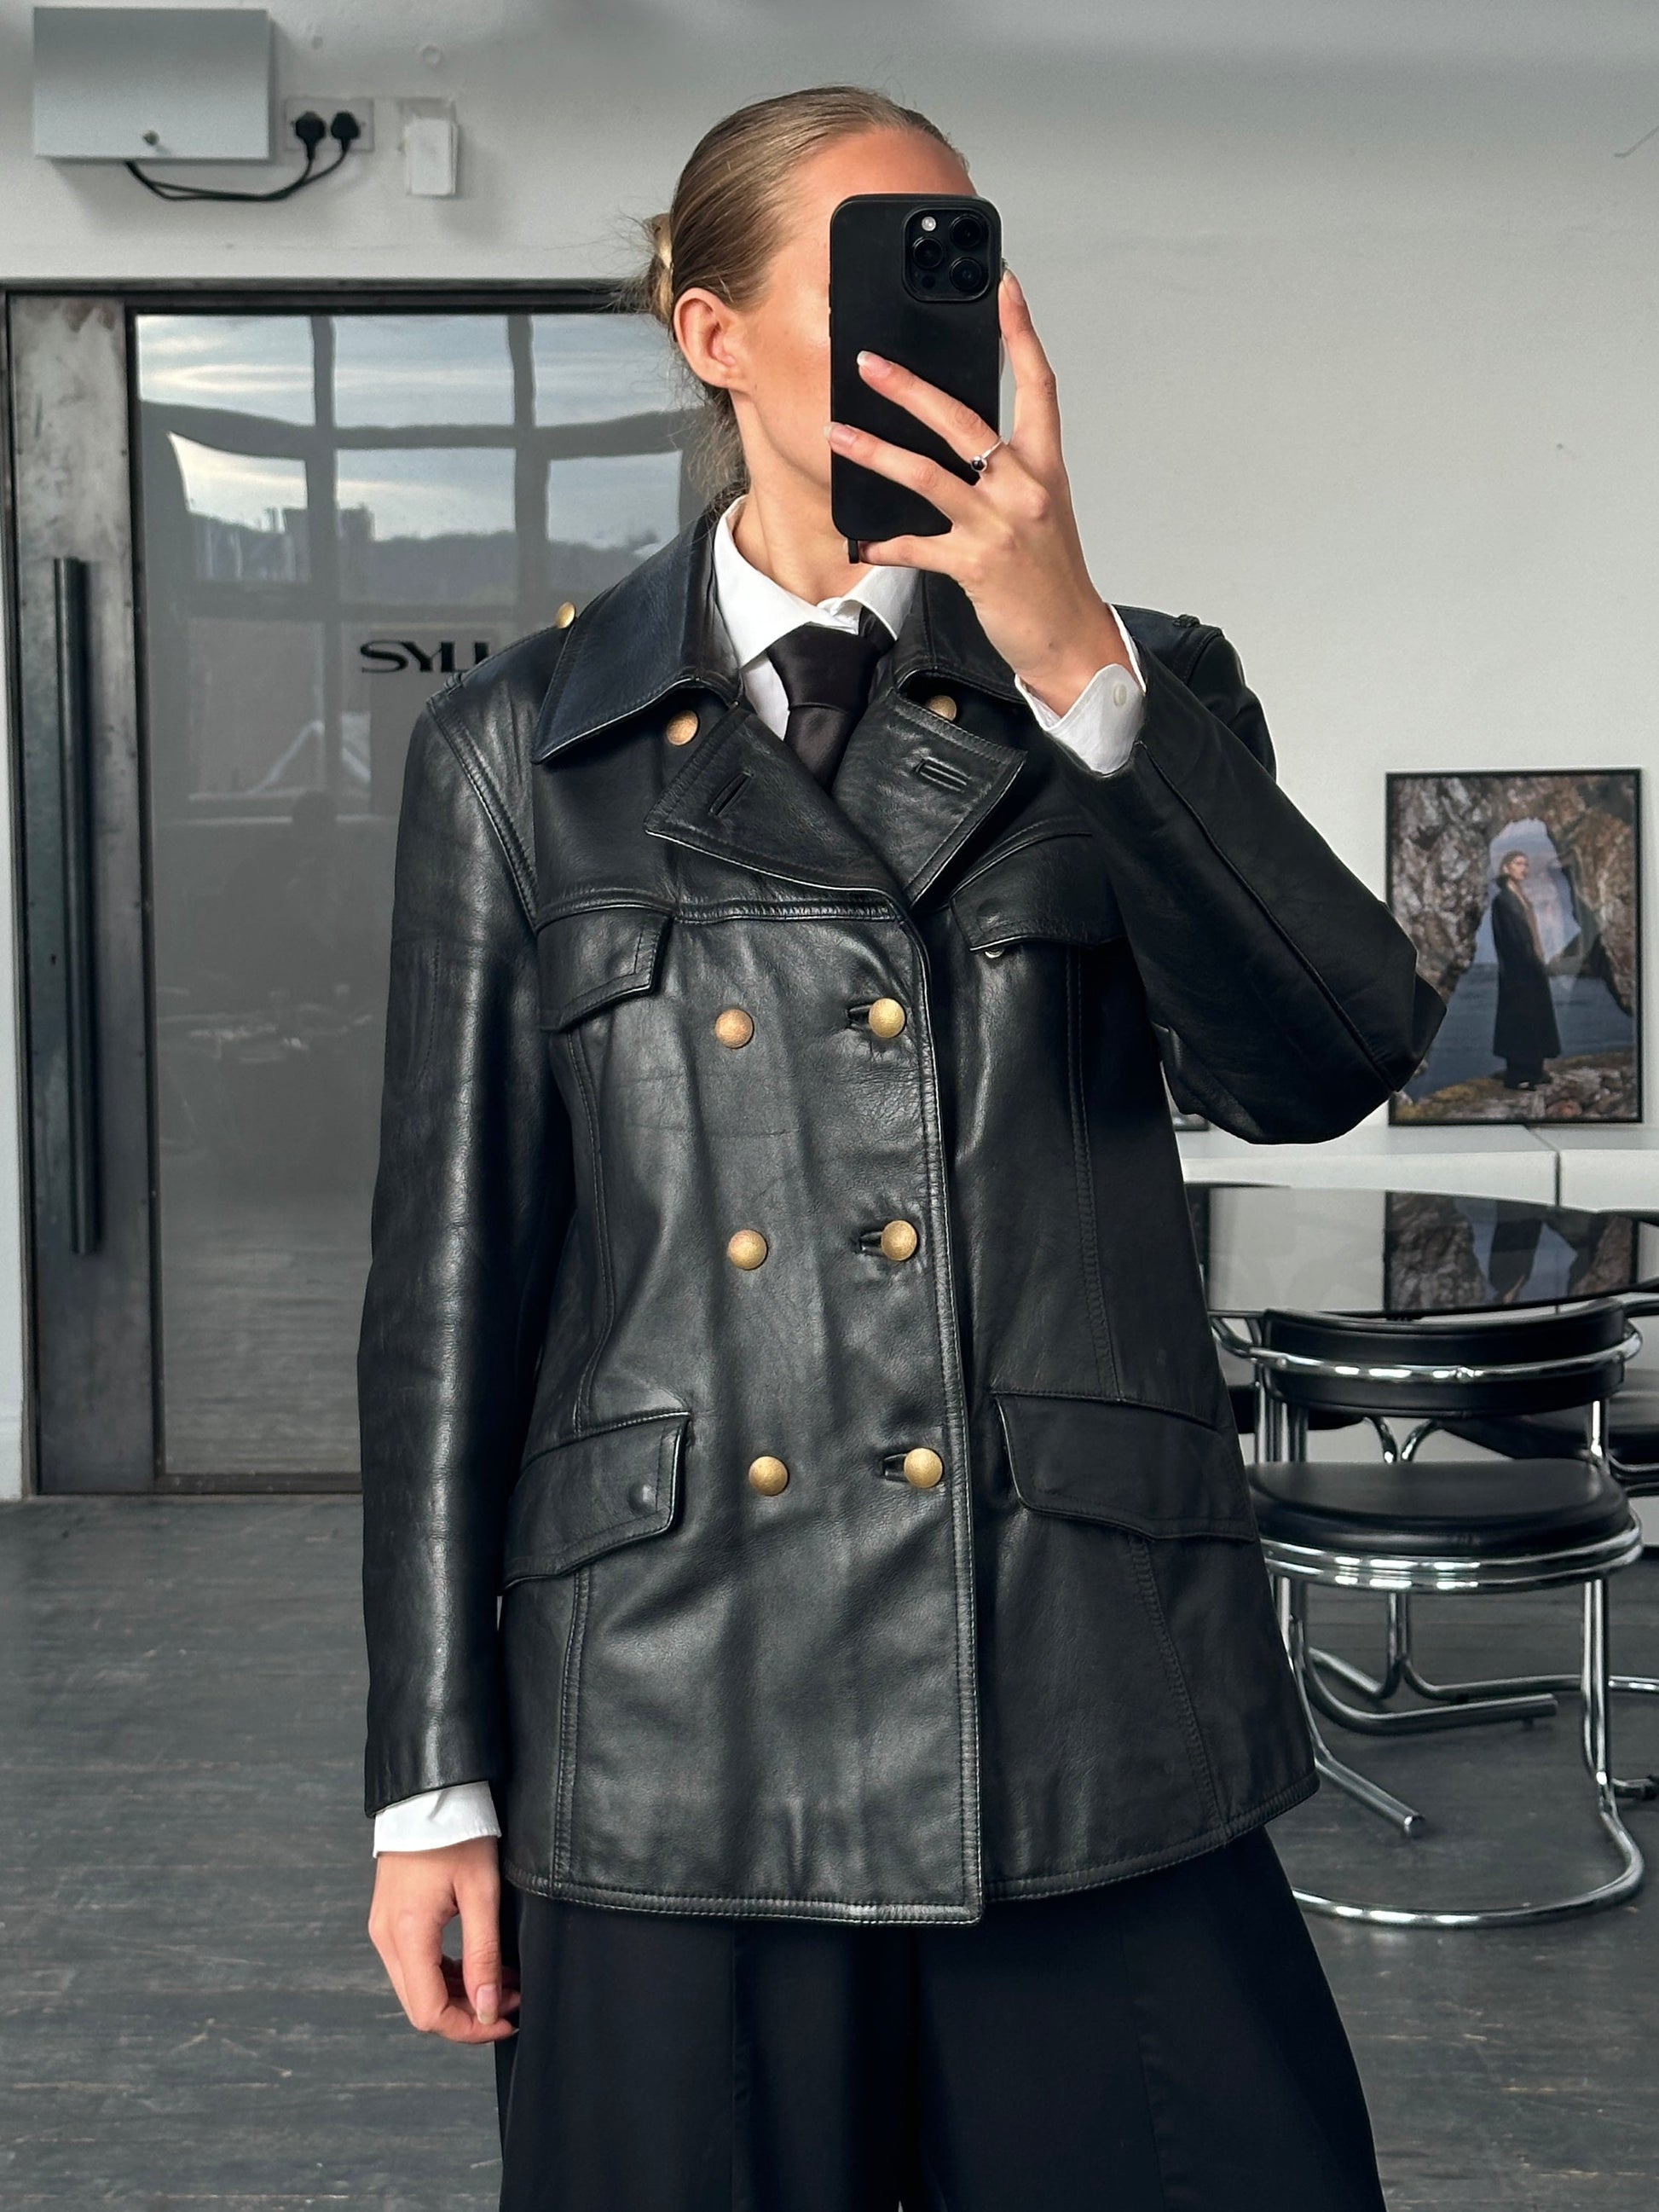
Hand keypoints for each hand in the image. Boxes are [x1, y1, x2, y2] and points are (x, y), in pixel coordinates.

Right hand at [368, 1835, 518, 2042]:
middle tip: (511, 2003)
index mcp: (407, 1933)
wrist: (429, 1793)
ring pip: (419, 1987)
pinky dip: (447, 1974)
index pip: (429, 2012)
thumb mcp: (481, 1893)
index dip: (468, 2029)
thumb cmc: (458, 1832)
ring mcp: (384, 1928)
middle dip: (468, 2014)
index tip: (505, 2021)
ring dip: (460, 1994)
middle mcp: (386, 1937)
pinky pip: (416, 1964)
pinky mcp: (391, 1919)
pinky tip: (481, 1966)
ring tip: (504, 1983)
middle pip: (421, 2006)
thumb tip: (486, 2008)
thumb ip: (483, 1954)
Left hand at [823, 267, 1128, 719]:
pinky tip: (861, 543)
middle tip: (870, 363)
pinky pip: (919, 547)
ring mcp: (1000, 526)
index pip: (1038, 384)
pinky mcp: (976, 565)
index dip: (1021, 332)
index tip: (1002, 287)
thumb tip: (960, 443)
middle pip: (965, 421)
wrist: (1071, 639)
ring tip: (838, 435)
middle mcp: (1024, 488)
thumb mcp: (1040, 510)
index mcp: (1045, 466)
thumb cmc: (1051, 575)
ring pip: (929, 476)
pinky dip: (886, 545)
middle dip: (911, 389)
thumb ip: (1007, 472)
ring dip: (877, 452)